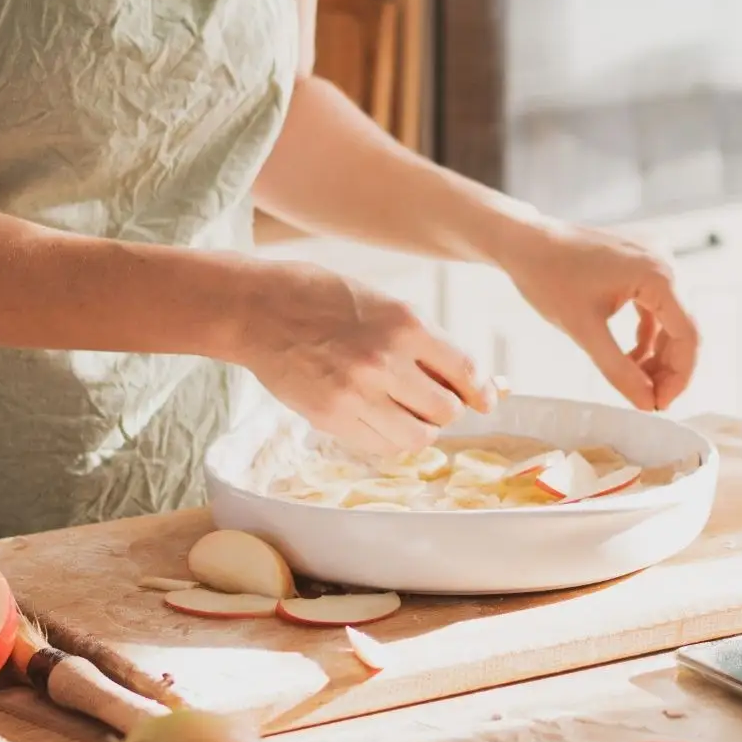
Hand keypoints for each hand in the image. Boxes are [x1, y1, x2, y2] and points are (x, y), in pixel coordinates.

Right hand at [233, 261, 493, 454]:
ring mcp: (357, 394)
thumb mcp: (383, 303)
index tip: (485, 399)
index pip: (467, 373)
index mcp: (406, 323)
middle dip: (446, 408)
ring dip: (418, 428)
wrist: (256, 308)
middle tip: (431, 397)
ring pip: (416, 436)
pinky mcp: (331, 418)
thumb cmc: (321, 296)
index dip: (482, 391)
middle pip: (446, 411)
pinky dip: (388, 437)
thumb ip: (426, 341)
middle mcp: (386, 361)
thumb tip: (477, 382)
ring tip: (402, 410)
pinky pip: (379, 445)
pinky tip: (377, 417)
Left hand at [501, 223, 698, 411]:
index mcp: (657, 274)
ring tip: (636, 384)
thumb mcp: (583, 330)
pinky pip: (654, 309)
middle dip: (668, 369)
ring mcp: (653, 263)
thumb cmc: (548, 277)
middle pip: (683, 329)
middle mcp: (664, 263)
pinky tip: (629, 358)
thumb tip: (647, 404)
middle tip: (648, 401)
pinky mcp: (640, 268)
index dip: (679, 376)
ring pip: (670, 322)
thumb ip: (618, 370)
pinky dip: (645, 337)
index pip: (688, 335)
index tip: (660, 405)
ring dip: (656, 355)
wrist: (524, 242)